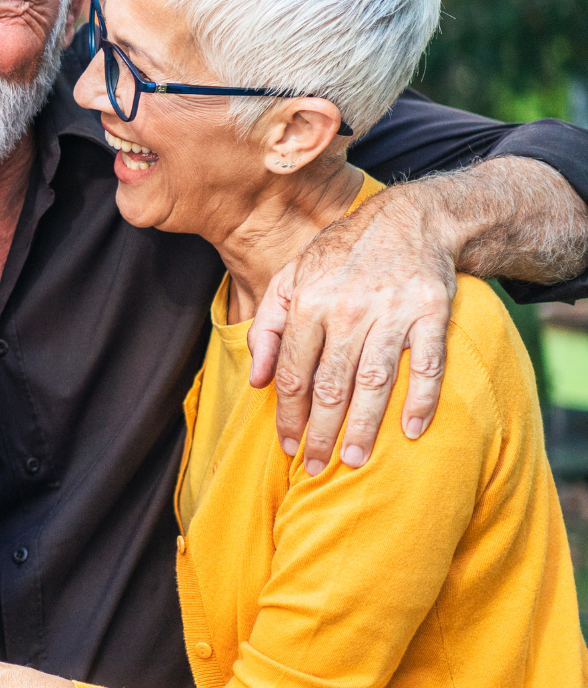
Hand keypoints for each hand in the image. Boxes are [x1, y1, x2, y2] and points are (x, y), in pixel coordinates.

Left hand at [247, 186, 454, 472]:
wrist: (409, 220)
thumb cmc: (340, 255)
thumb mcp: (291, 278)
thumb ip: (268, 327)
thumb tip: (256, 380)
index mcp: (309, 303)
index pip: (293, 372)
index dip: (288, 413)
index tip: (288, 444)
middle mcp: (348, 309)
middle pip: (330, 384)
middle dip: (321, 431)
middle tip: (316, 467)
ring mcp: (392, 312)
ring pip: (374, 381)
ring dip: (363, 425)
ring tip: (352, 459)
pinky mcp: (431, 313)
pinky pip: (427, 364)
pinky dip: (421, 399)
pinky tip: (411, 430)